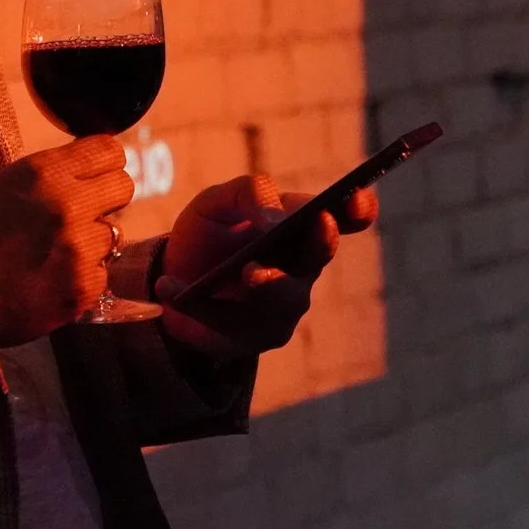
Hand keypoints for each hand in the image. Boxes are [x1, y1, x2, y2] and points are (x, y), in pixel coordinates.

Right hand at [0, 137, 134, 351]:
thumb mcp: (6, 184)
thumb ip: (52, 174)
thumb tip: (91, 171)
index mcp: (45, 173)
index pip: (109, 151)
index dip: (103, 164)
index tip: (94, 177)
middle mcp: (68, 205)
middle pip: (123, 187)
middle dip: (105, 199)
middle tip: (81, 214)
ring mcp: (79, 249)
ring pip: (113, 234)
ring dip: (91, 242)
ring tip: (55, 253)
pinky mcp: (83, 287)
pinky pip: (102, 273)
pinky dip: (82, 277)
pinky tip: (52, 278)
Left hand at [153, 174, 378, 357]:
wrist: (174, 278)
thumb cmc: (208, 233)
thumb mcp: (217, 201)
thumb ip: (248, 193)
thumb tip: (276, 218)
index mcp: (300, 224)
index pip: (345, 215)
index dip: (358, 207)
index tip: (357, 198)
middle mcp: (302, 264)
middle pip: (320, 254)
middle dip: (320, 242)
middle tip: (317, 223)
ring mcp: (285, 303)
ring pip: (283, 295)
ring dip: (267, 281)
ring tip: (245, 271)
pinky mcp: (258, 336)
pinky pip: (234, 322)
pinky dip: (201, 306)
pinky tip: (171, 290)